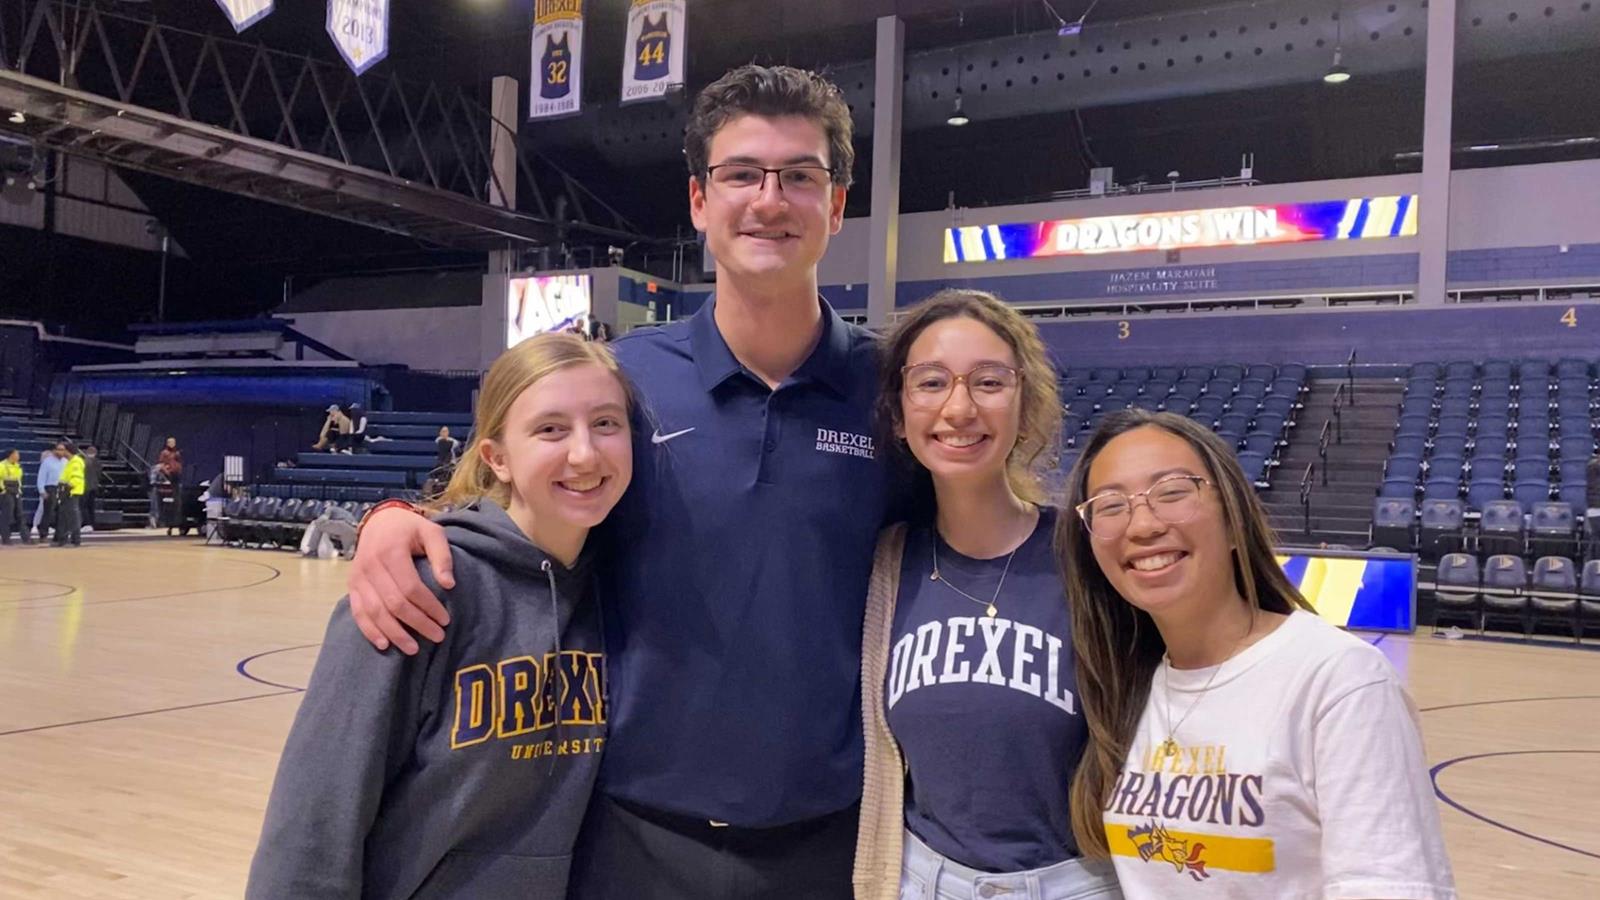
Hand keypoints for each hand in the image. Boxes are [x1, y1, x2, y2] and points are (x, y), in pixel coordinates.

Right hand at [348, 508, 453, 653]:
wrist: (380, 521)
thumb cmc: (410, 529)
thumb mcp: (432, 532)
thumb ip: (442, 556)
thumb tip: (449, 585)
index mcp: (391, 551)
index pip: (411, 587)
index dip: (428, 607)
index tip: (445, 620)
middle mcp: (370, 565)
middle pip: (394, 603)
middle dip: (417, 624)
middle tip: (437, 637)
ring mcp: (358, 577)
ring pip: (375, 612)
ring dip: (395, 633)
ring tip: (413, 649)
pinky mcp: (352, 586)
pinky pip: (358, 612)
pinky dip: (369, 630)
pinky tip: (384, 644)